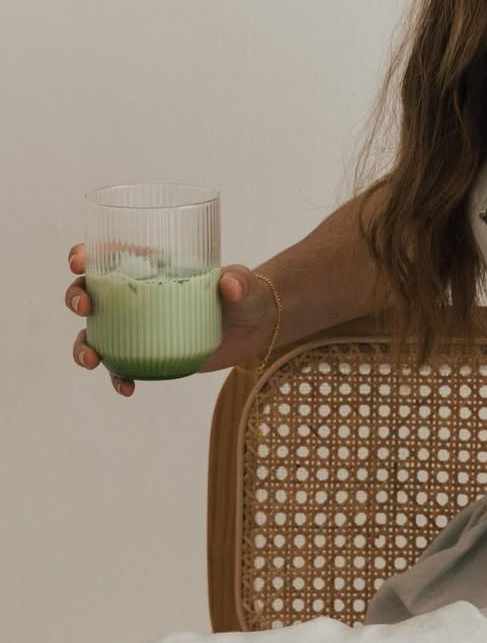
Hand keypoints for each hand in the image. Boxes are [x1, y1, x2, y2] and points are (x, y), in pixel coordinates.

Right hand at [66, 243, 276, 392]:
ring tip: (91, 360)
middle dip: (76, 297)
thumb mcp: (243, 284)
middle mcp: (138, 295)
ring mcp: (139, 327)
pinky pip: (121, 367)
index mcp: (153, 267)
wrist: (255, 328)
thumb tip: (230, 285)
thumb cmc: (244, 294)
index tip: (79, 261)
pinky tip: (127, 387)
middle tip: (84, 307)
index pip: (110, 254)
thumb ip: (239, 281)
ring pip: (96, 334)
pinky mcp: (148, 354)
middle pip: (91, 292)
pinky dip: (117, 378)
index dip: (86, 255)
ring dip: (83, 346)